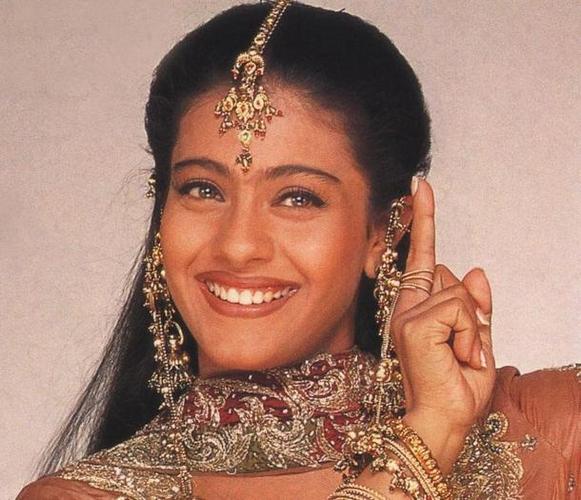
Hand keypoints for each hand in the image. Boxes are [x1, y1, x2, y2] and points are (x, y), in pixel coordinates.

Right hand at [389, 178, 495, 470]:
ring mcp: (408, 312)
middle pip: (453, 275)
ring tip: (458, 357)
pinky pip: (461, 308)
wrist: (442, 419)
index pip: (423, 256)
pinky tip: (455, 355)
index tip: (422, 186)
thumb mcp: (478, 341)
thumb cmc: (454, 386)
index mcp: (417, 309)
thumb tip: (475, 268)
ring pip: (462, 294)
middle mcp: (407, 306)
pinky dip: (470, 334)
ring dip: (474, 330)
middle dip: (472, 313)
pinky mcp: (414, 321)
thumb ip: (477, 306)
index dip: (424, 220)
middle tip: (461, 353)